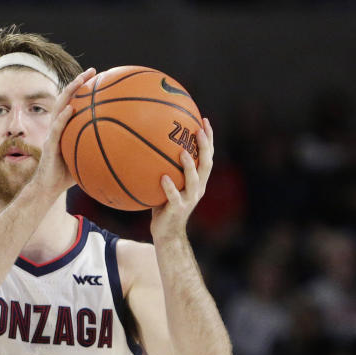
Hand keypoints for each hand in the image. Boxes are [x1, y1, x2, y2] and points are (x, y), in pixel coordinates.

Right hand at [31, 67, 96, 194]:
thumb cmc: (66, 177)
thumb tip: (123, 153)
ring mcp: (52, 134)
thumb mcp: (86, 162)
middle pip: (67, 99)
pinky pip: (56, 129)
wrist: (48, 189)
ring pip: (59, 107)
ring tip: (80, 81)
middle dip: (78, 83)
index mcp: (66, 128)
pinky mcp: (49, 145)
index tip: (99, 77)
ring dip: (69, 93)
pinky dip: (63, 117)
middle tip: (92, 71)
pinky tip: (70, 109)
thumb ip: (98, 153)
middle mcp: (57, 127)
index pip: (75, 103)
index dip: (84, 90)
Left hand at [150, 117, 213, 241]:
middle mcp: (197, 188)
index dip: (208, 139)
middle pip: (206, 164)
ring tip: (182, 152)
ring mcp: (189, 199)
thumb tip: (147, 146)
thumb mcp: (166, 185)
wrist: (166, 234)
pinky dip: (169, 187)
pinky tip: (163, 177)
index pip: (207, 156)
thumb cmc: (163, 207)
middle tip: (198, 130)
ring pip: (193, 180)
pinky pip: (173, 197)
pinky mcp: (177, 209)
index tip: (203, 120)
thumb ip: (163, 168)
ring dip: (189, 166)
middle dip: (204, 146)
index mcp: (197, 181)